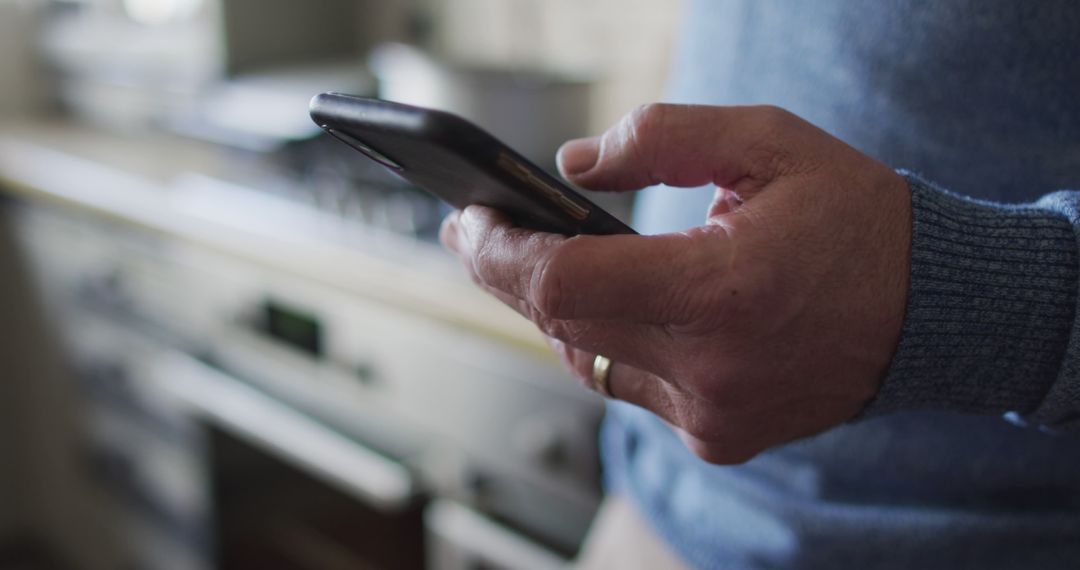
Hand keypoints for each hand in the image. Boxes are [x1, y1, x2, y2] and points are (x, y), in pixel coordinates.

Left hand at [441, 104, 910, 463]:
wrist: (931, 310)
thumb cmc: (854, 219)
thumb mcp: (767, 142)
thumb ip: (661, 139)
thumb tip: (571, 166)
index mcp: (720, 292)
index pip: (565, 282)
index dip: (500, 252)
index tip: (468, 221)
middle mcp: (710, 369)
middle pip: (558, 324)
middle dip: (505, 275)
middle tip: (475, 232)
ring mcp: (712, 414)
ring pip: (586, 360)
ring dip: (554, 310)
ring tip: (532, 260)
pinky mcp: (719, 436)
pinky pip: (629, 387)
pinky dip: (607, 343)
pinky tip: (607, 306)